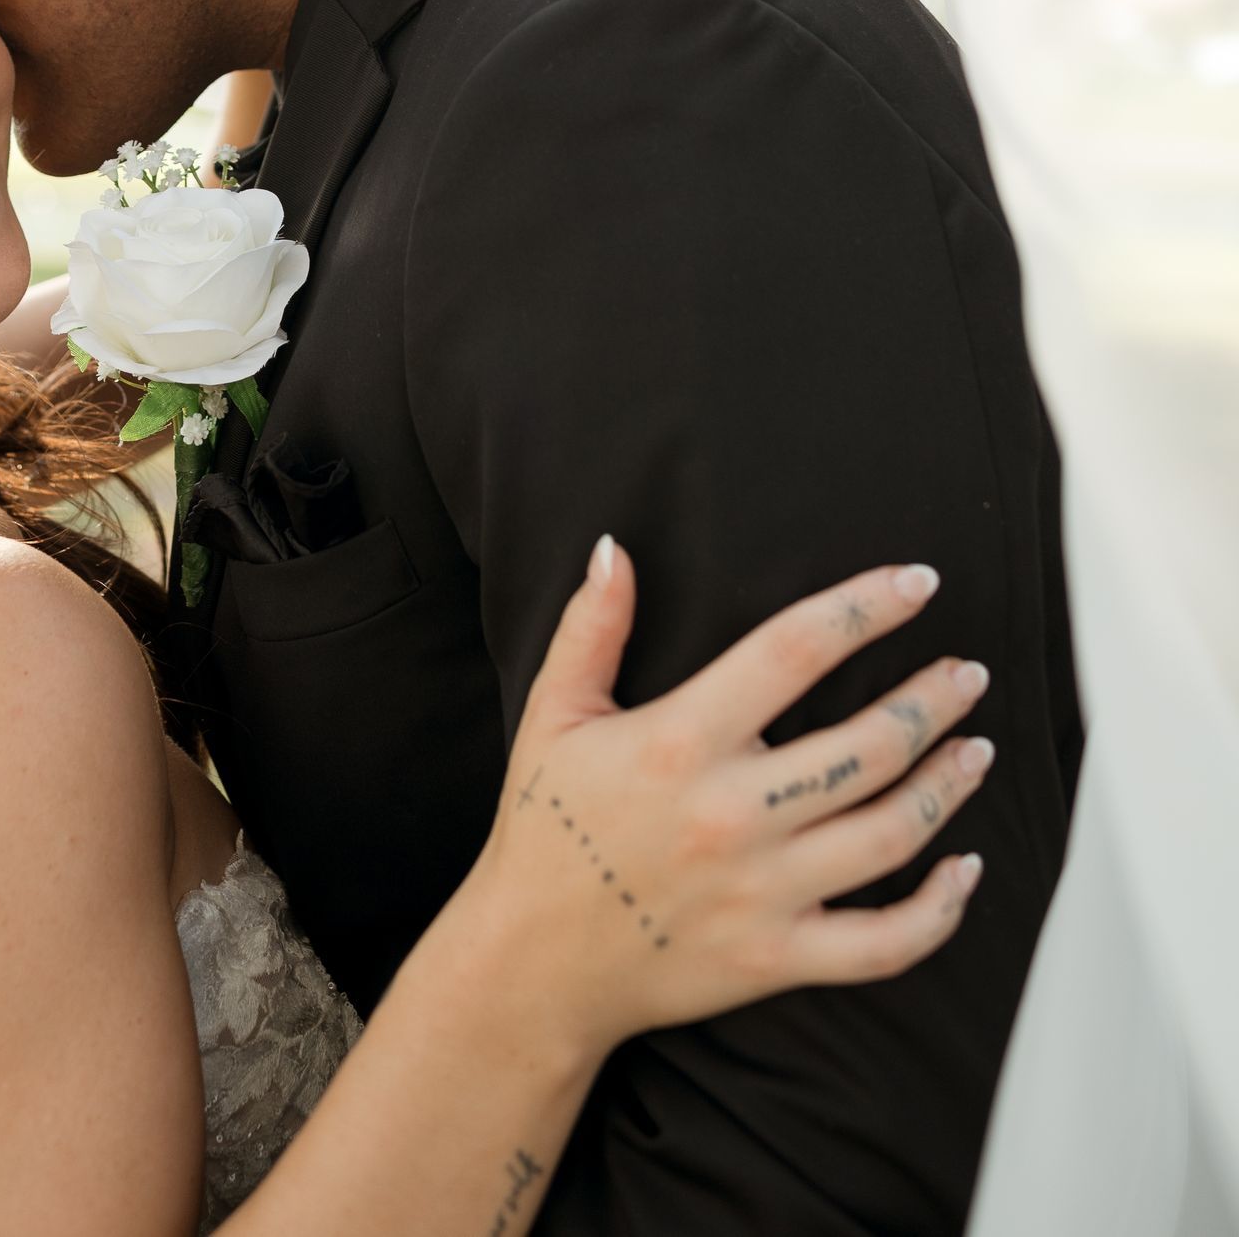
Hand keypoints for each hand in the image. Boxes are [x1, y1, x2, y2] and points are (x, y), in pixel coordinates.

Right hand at [472, 546, 989, 1059]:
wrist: (533, 965)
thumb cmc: (546, 830)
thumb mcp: (553, 714)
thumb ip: (591, 628)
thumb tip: (617, 546)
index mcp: (680, 740)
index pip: (794, 649)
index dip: (865, 608)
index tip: (917, 582)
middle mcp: (731, 813)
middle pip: (867, 744)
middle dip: (932, 699)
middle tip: (969, 672)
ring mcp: (762, 891)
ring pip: (890, 833)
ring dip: (948, 786)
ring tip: (978, 747)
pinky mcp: (777, 958)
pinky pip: (884, 942)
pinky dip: (939, 911)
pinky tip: (966, 870)